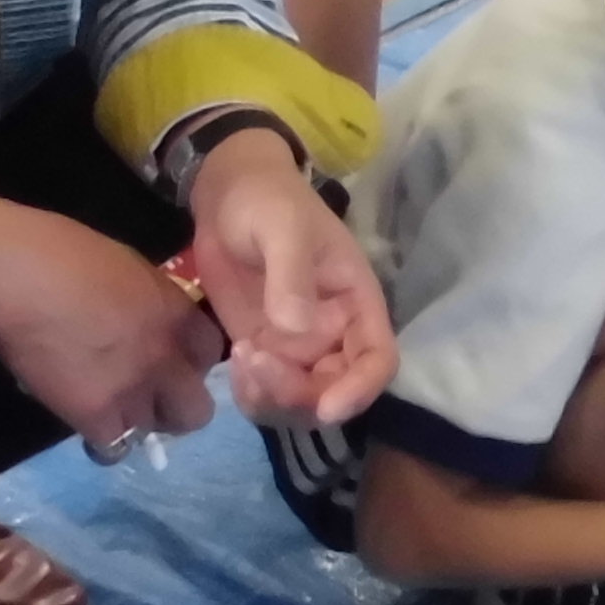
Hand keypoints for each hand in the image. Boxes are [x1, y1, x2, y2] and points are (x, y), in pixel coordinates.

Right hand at [0, 205, 225, 451]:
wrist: (8, 272)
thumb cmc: (57, 251)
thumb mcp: (126, 266)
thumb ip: (149, 301)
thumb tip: (147, 320)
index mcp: (176, 311)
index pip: (212, 354)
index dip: (189, 362)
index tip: (168, 362)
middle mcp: (166, 355)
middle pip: (197, 409)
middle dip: (175, 407)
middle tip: (147, 399)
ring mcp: (134, 388)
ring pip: (155, 432)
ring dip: (135, 423)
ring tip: (106, 408)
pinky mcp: (95, 414)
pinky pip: (113, 447)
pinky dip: (99, 440)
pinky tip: (81, 420)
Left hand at [187, 134, 397, 425]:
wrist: (226, 196)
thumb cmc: (268, 201)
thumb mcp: (283, 226)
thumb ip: (291, 272)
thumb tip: (296, 327)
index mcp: (356, 303)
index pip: (378, 360)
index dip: (361, 390)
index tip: (327, 408)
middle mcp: (335, 334)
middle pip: (336, 392)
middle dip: (300, 396)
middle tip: (257, 363)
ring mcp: (298, 347)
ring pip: (299, 402)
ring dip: (272, 399)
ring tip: (241, 360)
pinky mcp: (264, 351)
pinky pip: (266, 393)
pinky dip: (251, 394)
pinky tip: (234, 364)